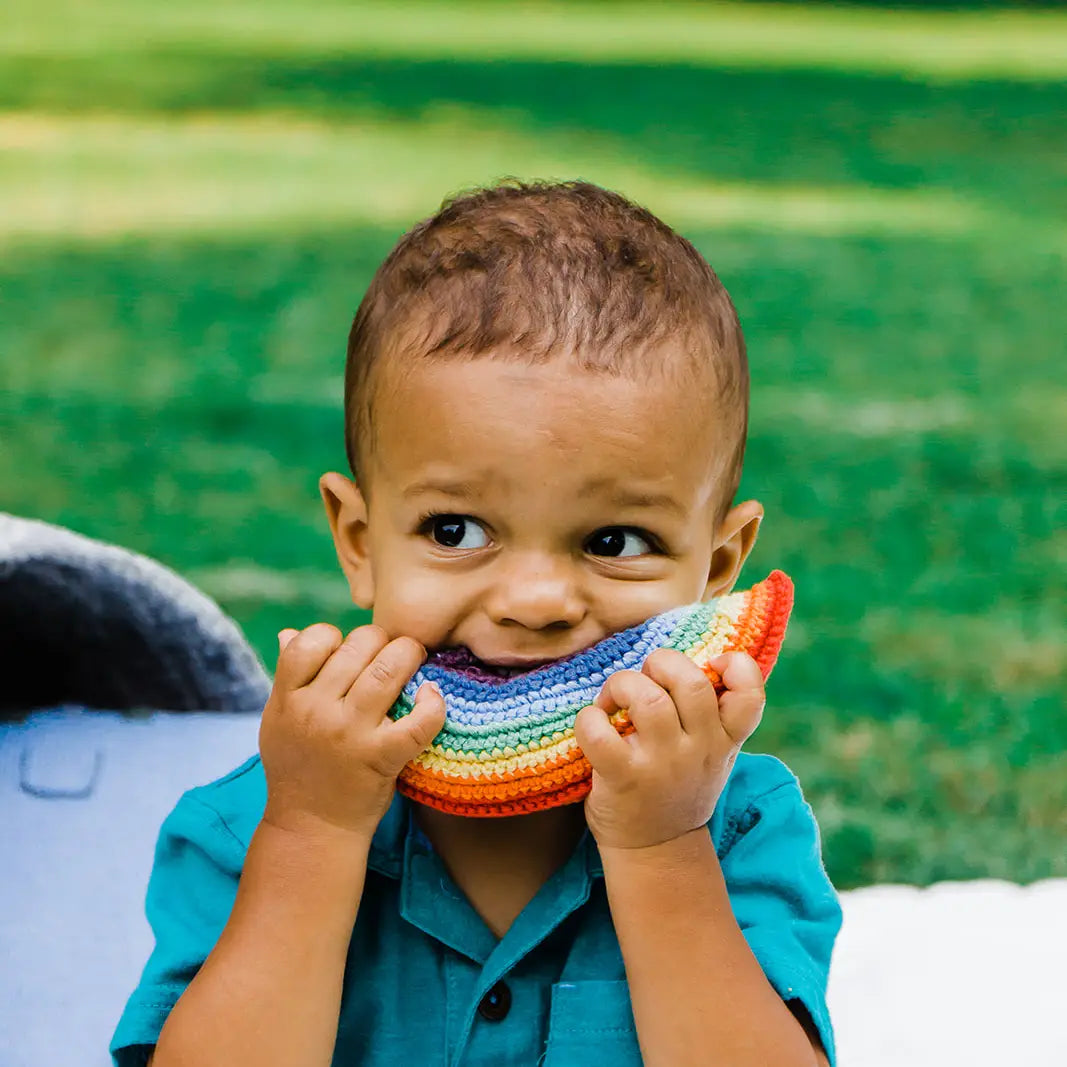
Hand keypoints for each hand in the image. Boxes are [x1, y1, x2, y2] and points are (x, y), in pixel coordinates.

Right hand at [259, 624, 445, 841]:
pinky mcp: (381, 757)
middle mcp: (316, 711)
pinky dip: (433, 704)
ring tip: (414, 661)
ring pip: (388, 669)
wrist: (311, 829)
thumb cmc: (298, 769)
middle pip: (359, 646)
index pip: (310, 640)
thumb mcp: (278, 721)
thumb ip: (288, 678)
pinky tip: (432, 697)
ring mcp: (350, 734)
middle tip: (392, 652)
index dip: (335, 636)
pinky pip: (418, 720)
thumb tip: (289, 633)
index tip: (348, 650)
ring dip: (409, 655)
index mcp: (288, 699)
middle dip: (381, 640)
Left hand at [573, 649, 765, 849]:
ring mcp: (662, 765)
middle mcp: (699, 750)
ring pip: (648, 699)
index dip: (737, 667)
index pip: (751, 695)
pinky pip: (600, 733)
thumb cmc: (678, 784)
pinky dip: (589, 719)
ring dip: (622, 684)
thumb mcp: (712, 753)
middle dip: (662, 662)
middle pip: (691, 683)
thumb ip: (714, 714)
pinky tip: (593, 724)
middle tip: (646, 677)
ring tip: (614, 700)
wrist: (655, 848)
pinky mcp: (624, 778)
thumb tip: (703, 657)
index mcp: (724, 739)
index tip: (714, 664)